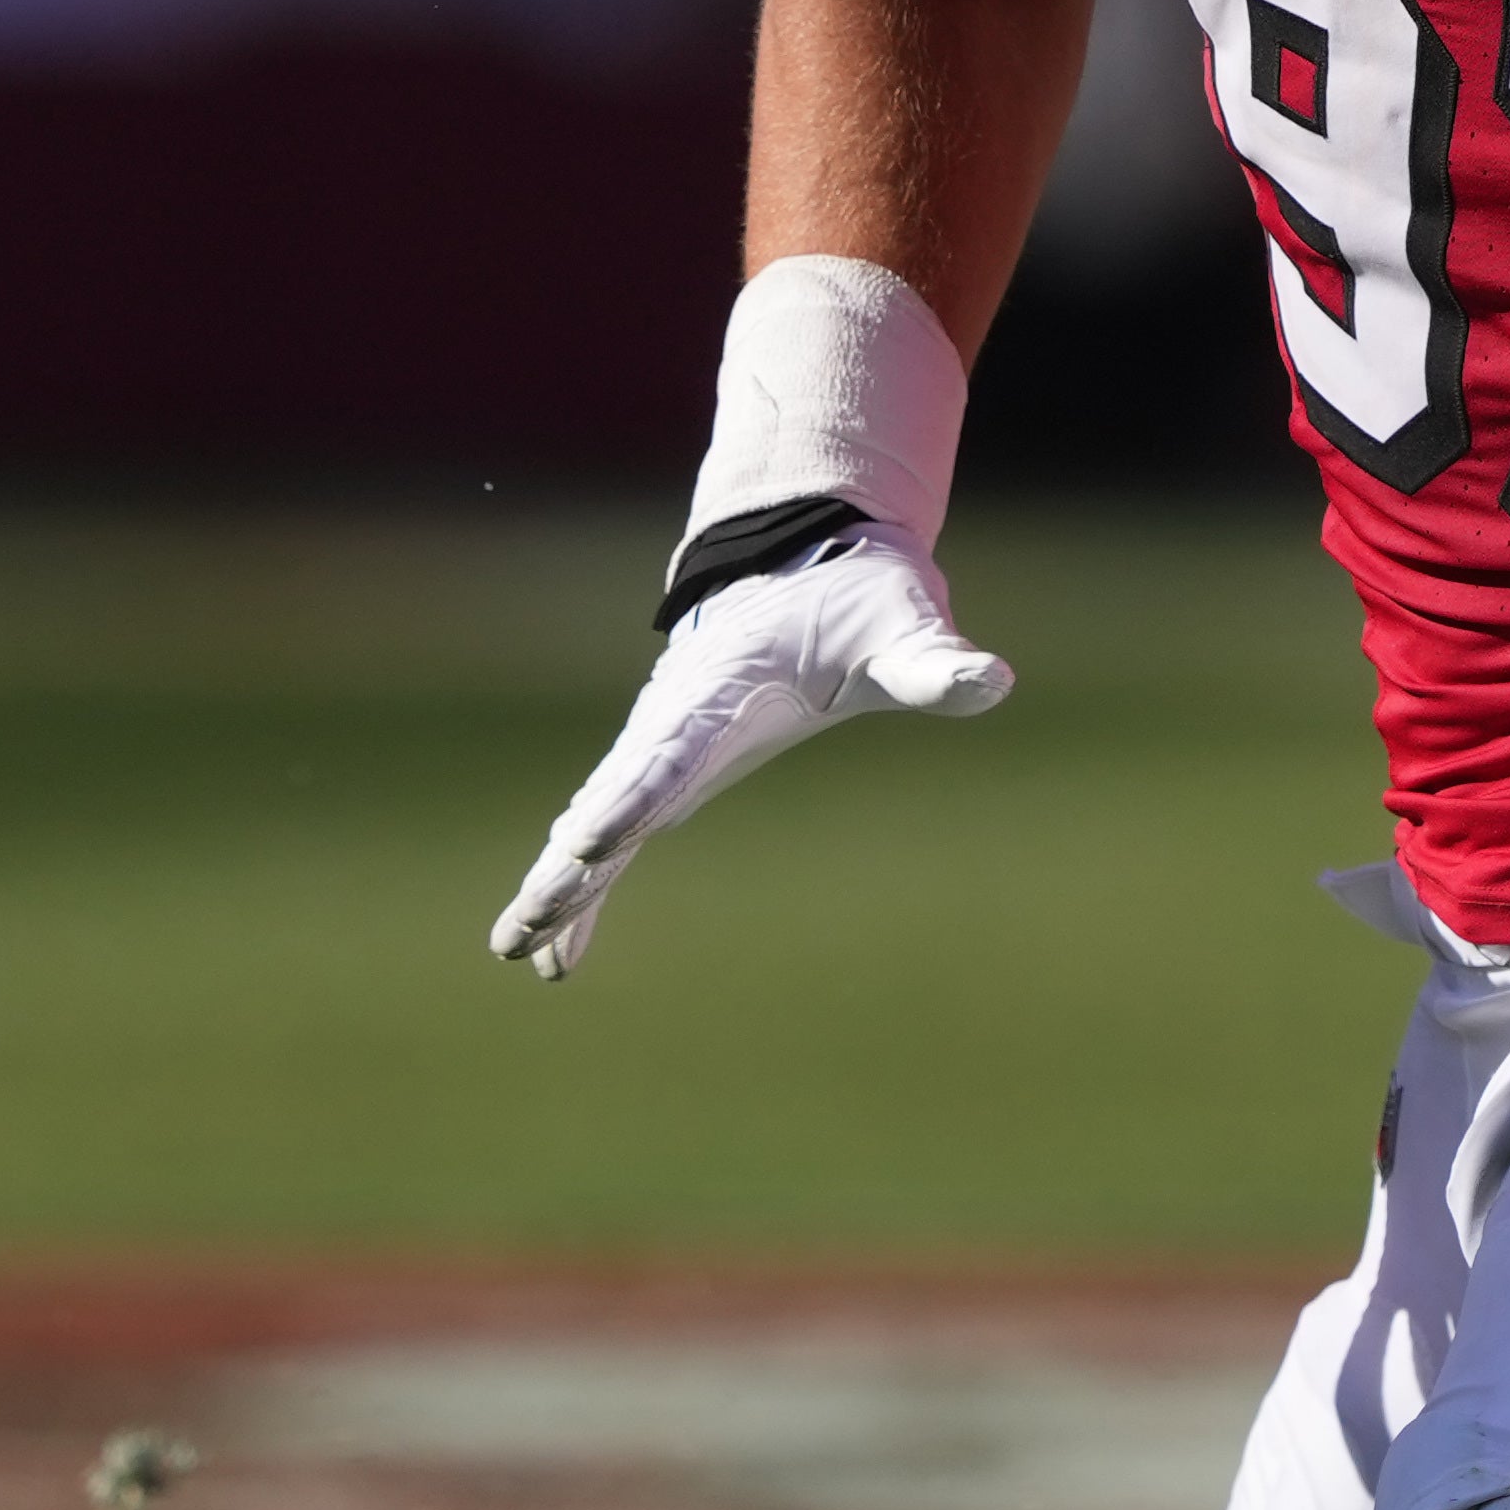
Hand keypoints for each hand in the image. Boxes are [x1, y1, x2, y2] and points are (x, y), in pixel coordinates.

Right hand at [488, 532, 1009, 979]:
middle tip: (524, 924)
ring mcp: (663, 746)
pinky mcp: (667, 765)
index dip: (634, 798)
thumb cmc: (858, 592)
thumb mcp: (902, 623)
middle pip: (610, 800)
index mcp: (721, 691)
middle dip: (568, 865)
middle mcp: (676, 723)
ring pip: (594, 822)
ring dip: (558, 884)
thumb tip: (991, 681)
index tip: (589, 843)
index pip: (672, 753)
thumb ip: (935, 663)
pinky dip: (586, 889)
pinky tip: (560, 956)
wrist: (807, 553)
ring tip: (517, 949)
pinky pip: (613, 834)